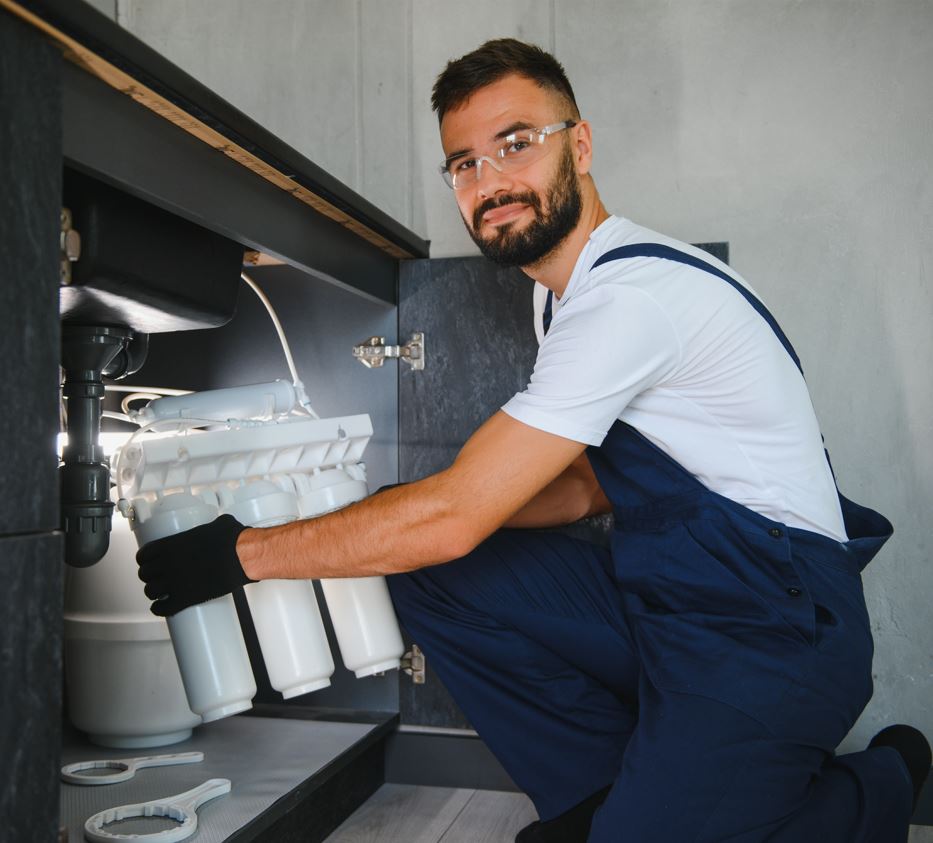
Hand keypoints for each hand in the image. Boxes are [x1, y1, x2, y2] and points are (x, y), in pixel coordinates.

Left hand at [136, 514, 254, 616]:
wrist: (243, 557)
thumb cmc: (232, 540)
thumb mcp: (218, 525)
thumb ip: (212, 526)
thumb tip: (219, 525)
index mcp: (172, 545)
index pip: (145, 554)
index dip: (144, 559)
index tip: (147, 562)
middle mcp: (169, 563)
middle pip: (145, 574)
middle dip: (148, 576)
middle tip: (154, 577)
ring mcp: (176, 582)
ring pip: (151, 591)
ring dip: (152, 593)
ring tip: (158, 593)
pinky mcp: (186, 598)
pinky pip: (164, 608)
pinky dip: (159, 609)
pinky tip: (159, 608)